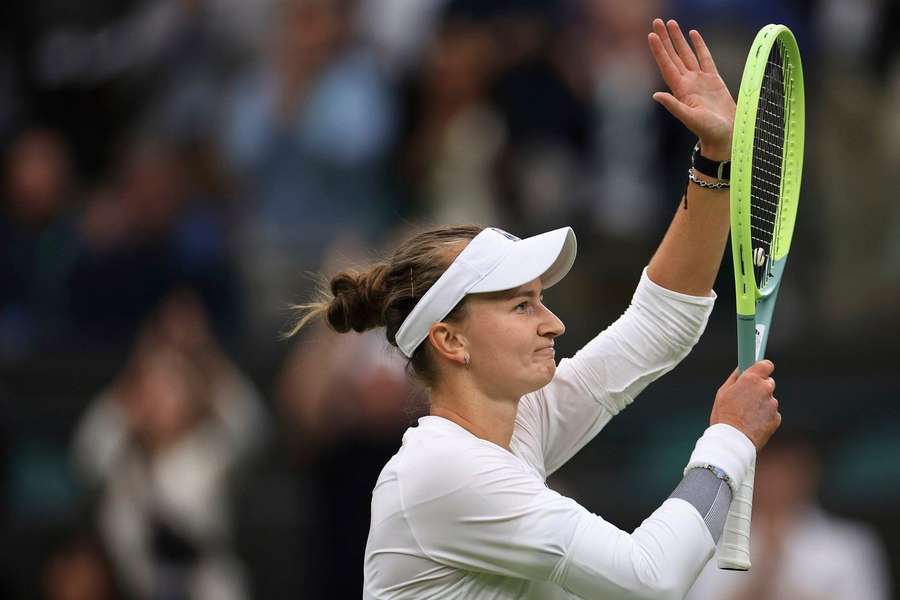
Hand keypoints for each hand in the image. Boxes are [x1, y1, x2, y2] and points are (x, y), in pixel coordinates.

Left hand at [647, 19, 735, 159]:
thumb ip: (674, 106)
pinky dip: (699, 46)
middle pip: (673, 55)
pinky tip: (693, 34)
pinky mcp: (713, 80)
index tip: (651, 35)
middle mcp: (687, 83)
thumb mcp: (690, 118)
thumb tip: (656, 95)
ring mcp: (699, 80)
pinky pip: (705, 58)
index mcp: (680, 91)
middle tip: (656, 21)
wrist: (725, 136)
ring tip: (671, 23)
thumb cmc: (709, 131)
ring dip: (678, 39)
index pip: (666, 65)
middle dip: (665, 39)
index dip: (659, 50)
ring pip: (686, 54)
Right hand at [710, 360, 780, 448]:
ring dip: (761, 404)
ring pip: (769, 400)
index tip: (758, 371)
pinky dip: (764, 417)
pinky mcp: (777, 418)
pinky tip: (752, 423)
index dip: (761, 368)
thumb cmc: (724, 416)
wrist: (732, 441)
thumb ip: (735, 378)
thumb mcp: (722, 393)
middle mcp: (765, 389)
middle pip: (768, 382)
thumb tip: (741, 369)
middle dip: (759, 388)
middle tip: (746, 398)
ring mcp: (772, 404)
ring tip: (746, 415)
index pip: (766, 364)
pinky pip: (771, 413)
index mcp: (751, 379)